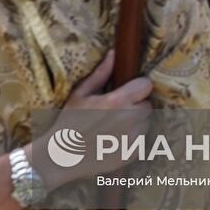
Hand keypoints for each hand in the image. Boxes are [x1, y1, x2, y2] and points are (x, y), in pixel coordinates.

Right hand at [38, 51, 152, 188]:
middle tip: (119, 110)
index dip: (138, 87)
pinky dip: (133, 140)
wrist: (61, 156)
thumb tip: (114, 53)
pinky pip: (141, 141)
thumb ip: (101, 73)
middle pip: (148, 105)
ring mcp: (132, 139)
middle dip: (137, 105)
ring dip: (137, 123)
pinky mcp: (131, 155)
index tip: (128, 91)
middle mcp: (129, 119)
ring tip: (117, 126)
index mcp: (117, 101)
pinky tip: (116, 140)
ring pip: (146, 124)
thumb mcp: (81, 93)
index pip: (147, 85)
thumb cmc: (69, 122)